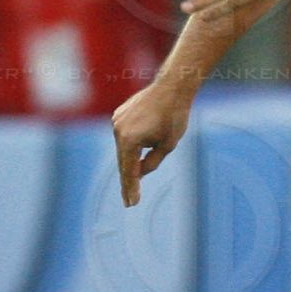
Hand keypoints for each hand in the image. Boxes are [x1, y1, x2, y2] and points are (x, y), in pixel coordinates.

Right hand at [113, 82, 190, 206]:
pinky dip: (130, 145)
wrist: (172, 87)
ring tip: (140, 172)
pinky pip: (124, 136)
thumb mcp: (167, 146)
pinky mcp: (118, 115)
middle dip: (128, 180)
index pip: (130, 171)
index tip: (131, 204)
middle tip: (130, 201)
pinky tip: (139, 148)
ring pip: (124, 148)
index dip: (132, 188)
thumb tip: (138, 172)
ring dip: (131, 160)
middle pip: (123, 161)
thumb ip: (151, 163)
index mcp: (129, 140)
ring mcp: (116, 122)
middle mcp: (118, 131)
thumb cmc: (173, 117)